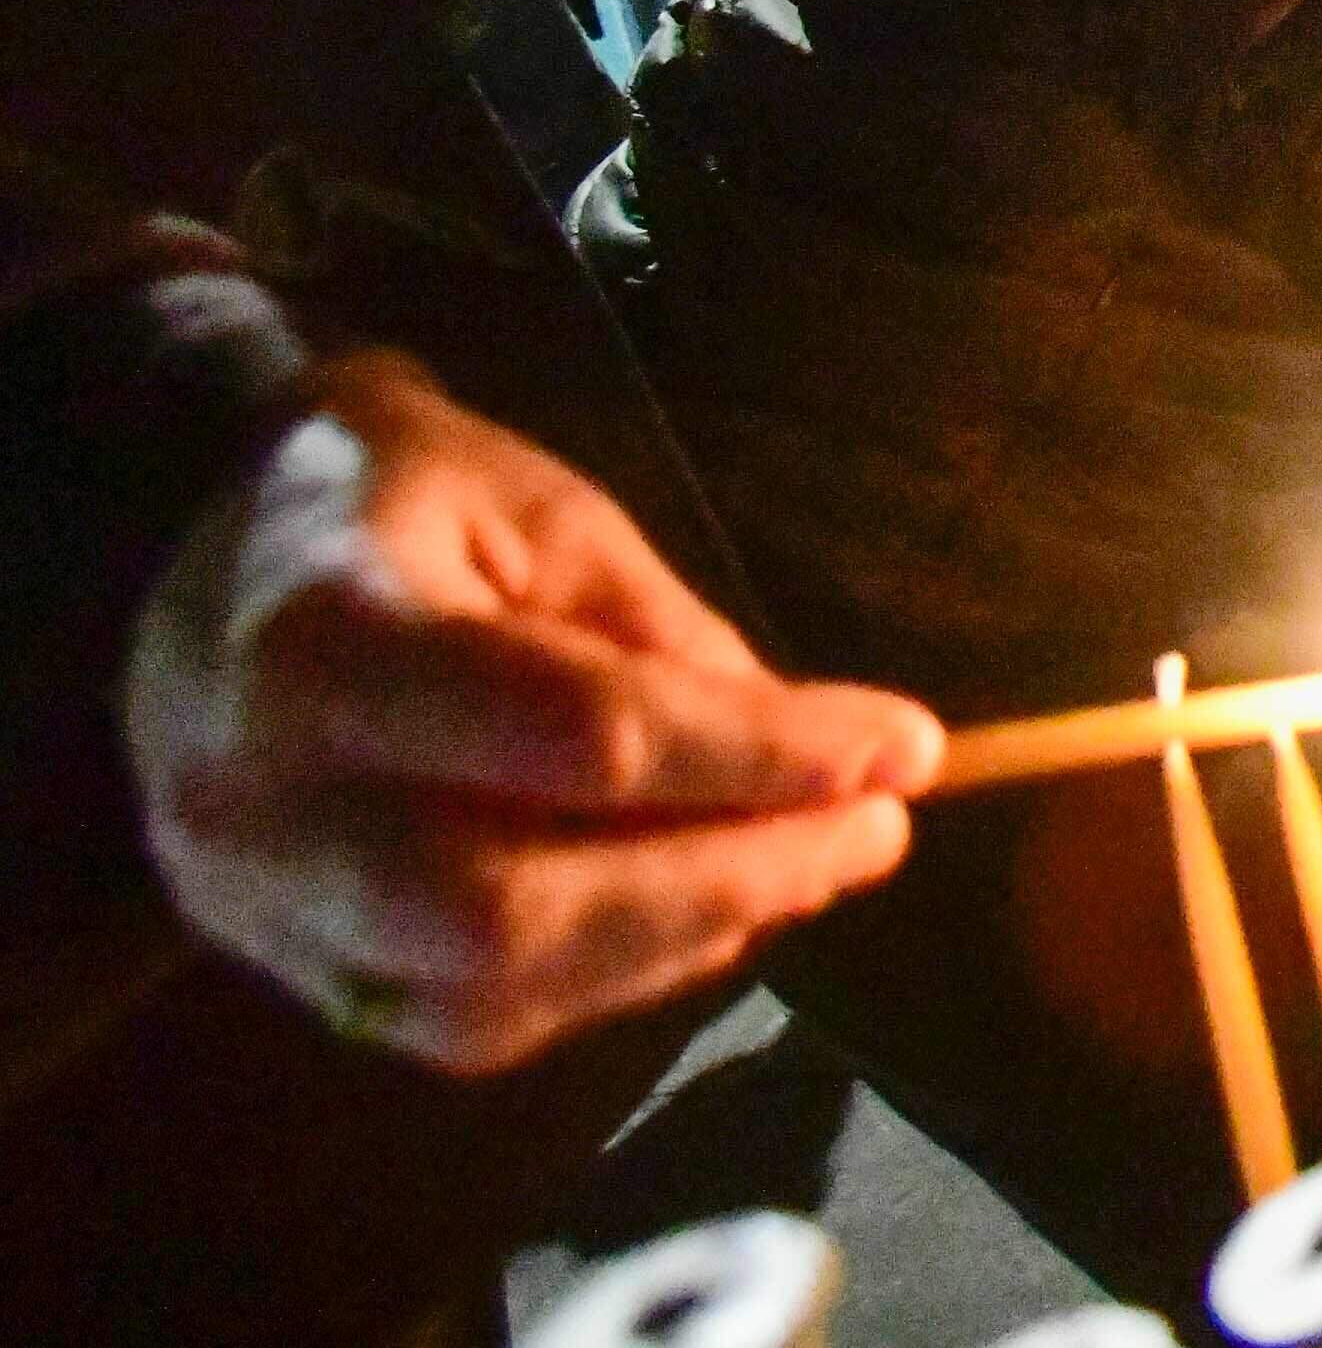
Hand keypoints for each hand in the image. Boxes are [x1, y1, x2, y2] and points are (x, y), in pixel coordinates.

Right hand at [122, 356, 939, 1074]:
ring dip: (684, 939)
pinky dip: (610, 980)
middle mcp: (262, 803)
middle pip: (511, 906)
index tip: (905, 746)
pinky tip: (708, 907)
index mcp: (323, 641)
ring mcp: (255, 908)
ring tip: (813, 863)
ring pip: (486, 994)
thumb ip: (665, 639)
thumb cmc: (407, 500)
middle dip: (724, 877)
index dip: (755, 755)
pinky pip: (463, 1026)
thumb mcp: (547, 510)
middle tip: (874, 833)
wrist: (212, 545)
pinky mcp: (286, 970)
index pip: (573, 733)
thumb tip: (816, 760)